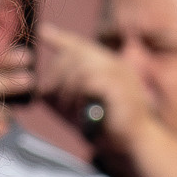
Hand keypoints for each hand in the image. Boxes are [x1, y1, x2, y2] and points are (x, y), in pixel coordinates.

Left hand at [33, 25, 146, 157]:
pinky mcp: (120, 88)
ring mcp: (120, 74)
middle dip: (57, 76)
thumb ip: (65, 96)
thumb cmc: (108, 129)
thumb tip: (41, 91)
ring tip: (66, 110)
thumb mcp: (82, 109)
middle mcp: (115, 64)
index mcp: (108, 65)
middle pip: (75, 55)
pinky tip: (78, 112)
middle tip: (49, 96)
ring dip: (66, 91)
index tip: (42, 32)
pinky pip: (89, 83)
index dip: (60, 38)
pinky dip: (78, 98)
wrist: (135, 145)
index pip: (80, 45)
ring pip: (80, 70)